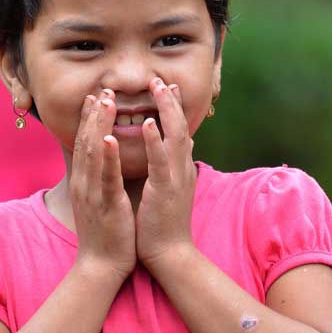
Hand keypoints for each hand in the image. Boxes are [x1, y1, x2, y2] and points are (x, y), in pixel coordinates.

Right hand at [71, 90, 136, 279]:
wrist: (100, 267)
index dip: (90, 118)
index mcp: (85, 182)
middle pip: (86, 141)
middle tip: (101, 89)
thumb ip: (99, 180)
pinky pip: (106, 177)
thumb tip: (102, 166)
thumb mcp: (98, 202)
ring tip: (105, 102)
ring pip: (94, 153)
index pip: (85, 143)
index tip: (95, 96)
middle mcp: (85, 183)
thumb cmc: (105, 235)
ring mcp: (93, 193)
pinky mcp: (106, 205)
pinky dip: (107, 156)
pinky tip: (109, 138)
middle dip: (94, 114)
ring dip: (99, 125)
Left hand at [136, 77, 197, 270]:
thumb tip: (171, 151)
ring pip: (174, 135)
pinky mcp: (165, 189)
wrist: (169, 255)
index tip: (167, 86)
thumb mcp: (166, 191)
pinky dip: (156, 139)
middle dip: (171, 100)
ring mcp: (175, 178)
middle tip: (161, 77)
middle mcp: (181, 169)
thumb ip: (167, 169)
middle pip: (180, 126)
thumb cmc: (161, 225)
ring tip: (157, 86)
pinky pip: (161, 159)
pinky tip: (149, 122)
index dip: (174, 108)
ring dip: (166, 109)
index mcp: (179, 169)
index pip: (178, 131)